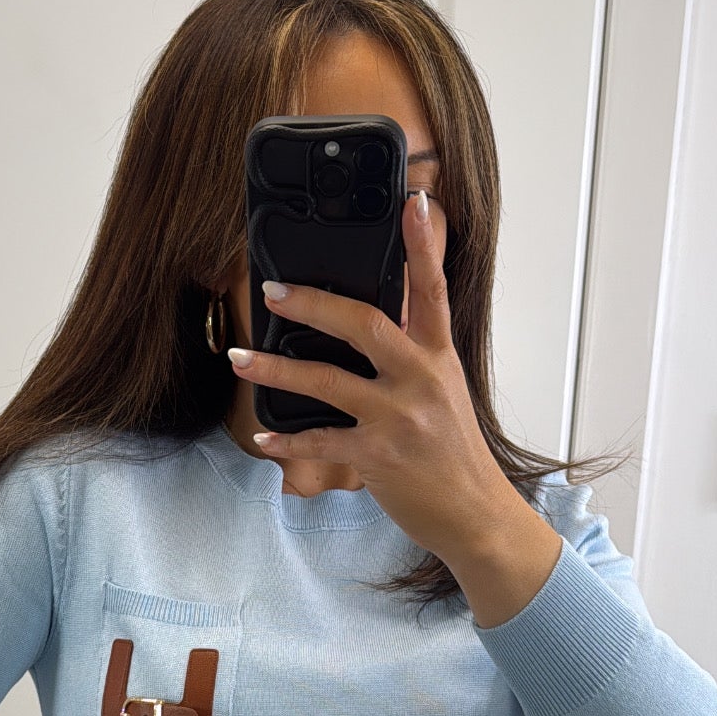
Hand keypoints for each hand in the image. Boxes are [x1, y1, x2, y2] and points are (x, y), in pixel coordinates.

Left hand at [227, 189, 552, 581]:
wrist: (476, 516)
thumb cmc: (453, 454)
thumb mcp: (445, 393)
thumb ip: (413, 354)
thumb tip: (377, 319)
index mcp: (440, 357)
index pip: (433, 288)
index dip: (422, 243)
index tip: (413, 199)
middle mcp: (422, 380)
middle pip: (364, 324)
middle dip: (311, 304)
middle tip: (271, 289)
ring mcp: (400, 419)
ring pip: (326, 381)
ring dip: (275, 370)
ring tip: (239, 358)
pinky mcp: (379, 457)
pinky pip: (320, 441)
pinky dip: (286, 440)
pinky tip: (261, 437)